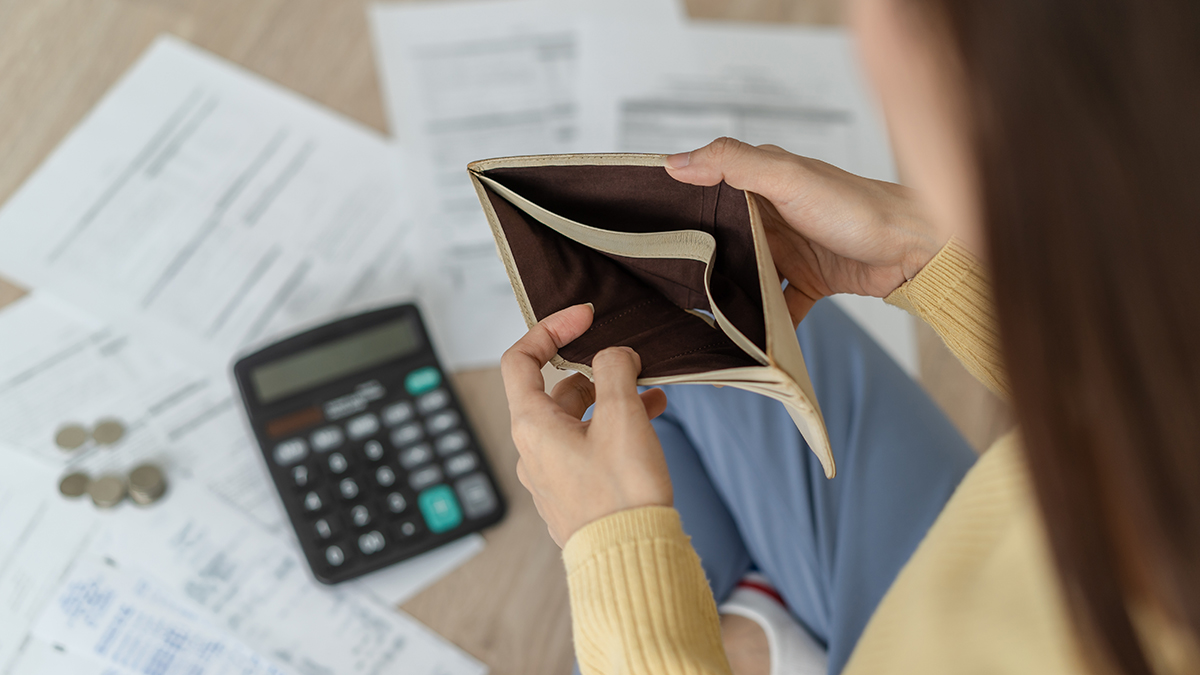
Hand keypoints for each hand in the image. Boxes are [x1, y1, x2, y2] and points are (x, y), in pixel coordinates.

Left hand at [501, 304, 672, 546]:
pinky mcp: (574, 494)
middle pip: (556, 390)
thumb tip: (614, 356)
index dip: (549, 329)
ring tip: (652, 396)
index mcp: (532, 426)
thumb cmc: (621, 495)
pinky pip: (589, 447)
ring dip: (612, 401)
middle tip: (631, 363)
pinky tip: (649, 424)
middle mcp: (534, 450)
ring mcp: (552, 475)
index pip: (520, 360)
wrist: (632, 559)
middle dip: (596, 372)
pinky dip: (614, 429)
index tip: (584, 317)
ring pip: (578, 420)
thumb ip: (615, 371)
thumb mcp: (622, 417)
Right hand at [665, 137, 944, 323]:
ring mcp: (788, 251)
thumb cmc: (855, 206)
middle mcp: (770, 214)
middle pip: (719, 236)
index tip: (635, 225)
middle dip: (691, 257)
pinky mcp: (807, 282)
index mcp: (760, 181)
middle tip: (653, 282)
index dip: (674, 202)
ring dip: (724, 295)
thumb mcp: (788, 176)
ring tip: (691, 317)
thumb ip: (732, 164)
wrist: (914, 248)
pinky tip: (743, 345)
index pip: (706, 186)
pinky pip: (776, 308)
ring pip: (743, 275)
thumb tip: (674, 162)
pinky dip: (763, 327)